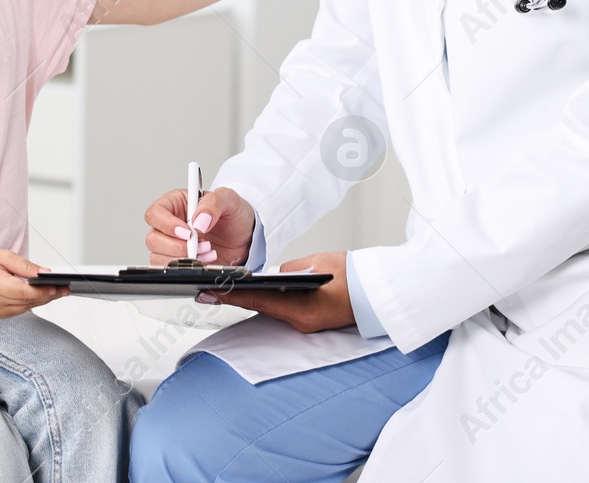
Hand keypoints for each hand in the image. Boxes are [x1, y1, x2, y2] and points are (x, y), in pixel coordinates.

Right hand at [0, 250, 68, 318]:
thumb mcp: (4, 256)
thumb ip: (25, 266)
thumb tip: (45, 273)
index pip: (20, 291)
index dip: (39, 291)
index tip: (56, 287)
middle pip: (26, 301)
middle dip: (48, 294)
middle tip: (65, 288)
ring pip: (27, 307)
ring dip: (44, 299)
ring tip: (60, 290)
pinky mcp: (0, 315)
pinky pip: (22, 310)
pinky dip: (34, 302)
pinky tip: (44, 295)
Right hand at [144, 185, 255, 265]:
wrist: (247, 237)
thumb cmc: (234, 214)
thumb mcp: (228, 199)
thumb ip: (213, 203)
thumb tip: (198, 221)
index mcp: (175, 204)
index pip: (155, 213)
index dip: (166, 225)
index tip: (188, 232)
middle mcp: (170, 225)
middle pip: (153, 239)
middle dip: (178, 247)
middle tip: (201, 244)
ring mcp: (173, 245)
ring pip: (158, 257)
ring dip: (184, 259)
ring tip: (207, 252)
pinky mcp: (180, 263)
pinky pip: (171, 270)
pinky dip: (188, 269)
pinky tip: (206, 261)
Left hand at [199, 251, 355, 332]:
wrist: (378, 292)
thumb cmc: (355, 276)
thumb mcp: (317, 264)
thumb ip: (290, 269)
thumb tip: (274, 275)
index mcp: (303, 310)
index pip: (258, 301)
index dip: (232, 296)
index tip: (210, 291)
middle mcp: (302, 322)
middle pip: (261, 308)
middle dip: (238, 297)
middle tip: (212, 288)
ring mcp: (307, 325)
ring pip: (271, 311)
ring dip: (253, 300)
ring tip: (229, 288)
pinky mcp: (311, 322)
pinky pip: (284, 312)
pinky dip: (270, 302)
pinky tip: (257, 293)